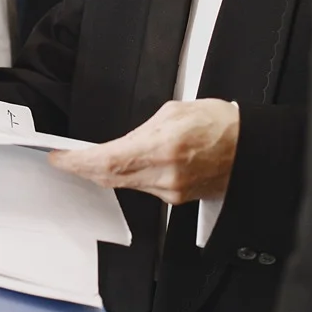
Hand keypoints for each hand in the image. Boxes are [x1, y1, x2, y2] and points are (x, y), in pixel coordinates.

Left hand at [49, 99, 238, 203]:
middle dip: (84, 170)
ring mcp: (171, 191)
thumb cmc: (220, 125)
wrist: (250, 148)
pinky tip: (123, 167)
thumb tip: (123, 141)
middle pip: (110, 178)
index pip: (106, 161)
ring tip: (90, 160)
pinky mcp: (177, 199)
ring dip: (104, 173)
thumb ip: (142, 129)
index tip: (60, 157)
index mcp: (163, 147)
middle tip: (66, 160)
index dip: (77, 163)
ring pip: (124, 185)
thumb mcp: (174, 112)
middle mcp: (165, 175)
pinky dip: (127, 177)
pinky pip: (142, 189)